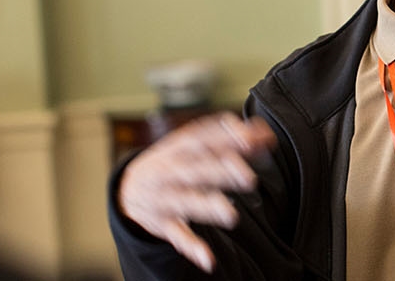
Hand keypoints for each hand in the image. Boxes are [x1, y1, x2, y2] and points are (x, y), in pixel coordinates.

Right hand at [118, 113, 276, 272]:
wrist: (129, 187)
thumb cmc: (173, 161)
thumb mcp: (193, 143)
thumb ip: (230, 138)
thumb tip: (266, 133)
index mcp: (178, 148)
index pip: (202, 140)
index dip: (225, 140)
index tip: (251, 141)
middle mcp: (170, 171)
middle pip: (195, 171)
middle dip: (220, 173)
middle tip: (248, 178)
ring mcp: (165, 198)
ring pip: (186, 203)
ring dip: (207, 208)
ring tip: (231, 216)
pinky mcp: (163, 224)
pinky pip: (178, 236)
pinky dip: (192, 247)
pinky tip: (208, 259)